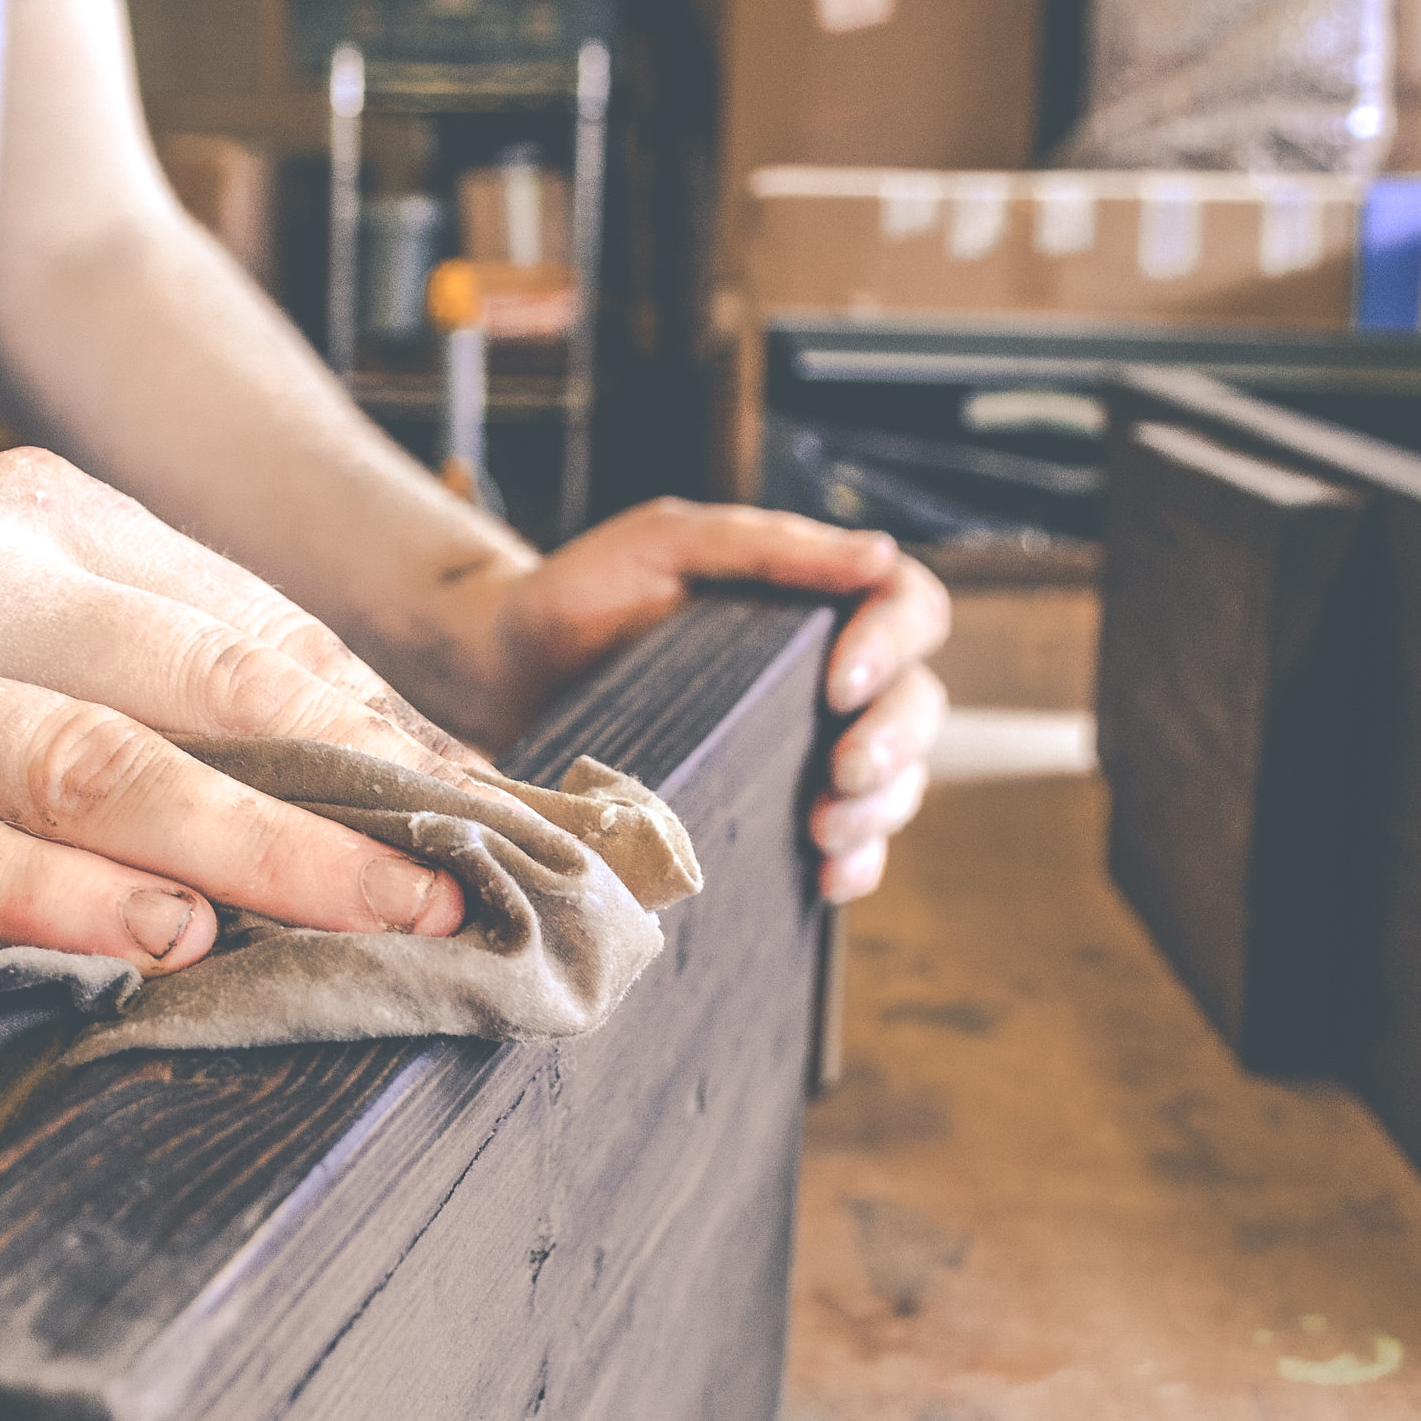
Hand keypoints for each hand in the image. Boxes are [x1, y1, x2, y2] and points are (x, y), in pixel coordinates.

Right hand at [0, 448, 489, 972]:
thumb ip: (125, 648)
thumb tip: (334, 762)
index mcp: (26, 506)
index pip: (249, 624)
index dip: (384, 729)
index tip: (494, 817)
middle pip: (201, 686)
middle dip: (362, 795)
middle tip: (480, 882)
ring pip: (87, 761)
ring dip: (254, 849)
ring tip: (380, 917)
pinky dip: (53, 894)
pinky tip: (156, 937)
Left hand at [457, 502, 948, 902]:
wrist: (504, 675)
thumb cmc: (583, 595)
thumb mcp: (663, 544)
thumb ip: (765, 546)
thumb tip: (877, 554)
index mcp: (811, 600)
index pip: (907, 607)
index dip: (893, 644)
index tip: (837, 683)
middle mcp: (823, 675)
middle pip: (916, 704)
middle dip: (893, 742)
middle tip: (842, 772)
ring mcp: (802, 747)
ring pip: (896, 781)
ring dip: (879, 810)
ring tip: (825, 829)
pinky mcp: (771, 810)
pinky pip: (846, 845)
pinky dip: (854, 864)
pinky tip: (829, 875)